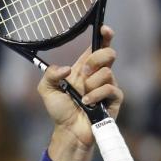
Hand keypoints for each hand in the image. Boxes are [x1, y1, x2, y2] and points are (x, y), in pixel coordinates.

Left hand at [38, 26, 123, 160]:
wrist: (68, 131)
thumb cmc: (59, 110)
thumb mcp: (46, 89)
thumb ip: (50, 74)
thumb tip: (67, 68)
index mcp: (84, 68)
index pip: (98, 47)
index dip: (104, 36)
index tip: (105, 29)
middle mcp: (98, 75)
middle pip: (108, 53)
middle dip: (96, 59)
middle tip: (83, 73)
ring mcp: (108, 86)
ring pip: (107, 72)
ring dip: (91, 84)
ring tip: (82, 97)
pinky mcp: (115, 99)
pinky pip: (110, 88)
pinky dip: (95, 96)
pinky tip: (87, 104)